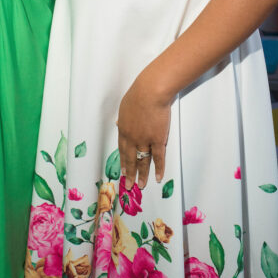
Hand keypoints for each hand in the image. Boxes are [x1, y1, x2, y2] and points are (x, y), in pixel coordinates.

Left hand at [117, 72, 171, 190]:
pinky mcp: (158, 139)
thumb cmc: (137, 94)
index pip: (122, 149)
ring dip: (142, 174)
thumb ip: (122, 117)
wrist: (150, 92)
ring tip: (141, 185)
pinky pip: (158, 157)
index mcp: (123, 129)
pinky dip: (159, 168)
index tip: (123, 170)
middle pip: (130, 158)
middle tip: (128, 184)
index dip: (123, 161)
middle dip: (129, 173)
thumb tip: (119, 123)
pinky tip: (158, 177)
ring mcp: (144, 140)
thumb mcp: (124, 106)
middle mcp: (132, 138)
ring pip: (143, 161)